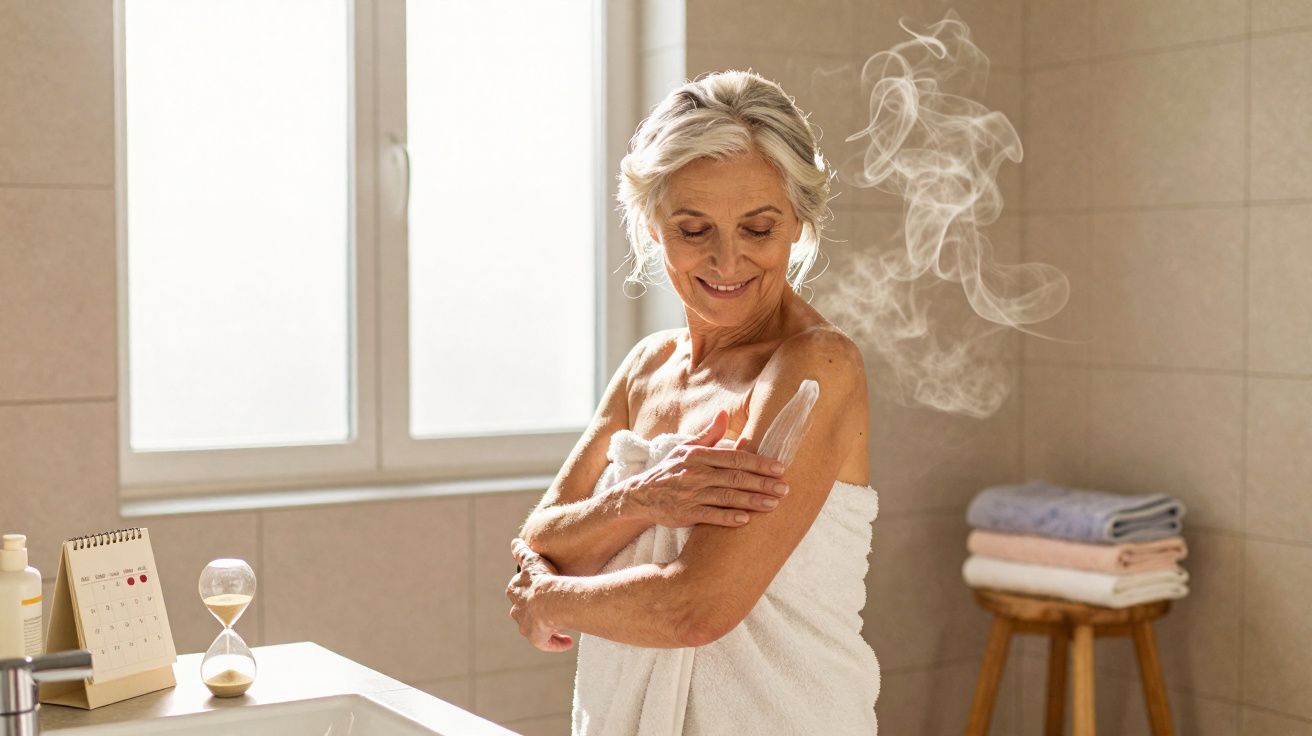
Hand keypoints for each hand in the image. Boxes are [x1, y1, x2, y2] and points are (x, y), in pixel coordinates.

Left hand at [507, 538, 573, 651]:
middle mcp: (517, 609)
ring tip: (562, 624)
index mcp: (515, 590)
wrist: (549, 600)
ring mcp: (526, 624)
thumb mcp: (532, 560)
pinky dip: (556, 643)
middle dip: (535, 610)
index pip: (519, 592)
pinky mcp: (536, 637)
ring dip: (547, 626)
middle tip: (551, 608)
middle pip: (524, 611)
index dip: (530, 592)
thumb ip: (521, 551)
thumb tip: (514, 542)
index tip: (541, 592)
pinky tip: (567, 642)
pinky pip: (546, 643)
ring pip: (535, 627)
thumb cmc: (543, 579)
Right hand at [619, 410, 790, 528]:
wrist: (640, 496)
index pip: (734, 457)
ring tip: (773, 504)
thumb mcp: (685, 449)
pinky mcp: (684, 514)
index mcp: (698, 455)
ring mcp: (690, 494)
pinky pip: (710, 516)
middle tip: (785, 488)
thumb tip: (725, 413)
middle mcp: (695, 473)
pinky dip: (728, 517)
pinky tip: (745, 520)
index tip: (780, 467)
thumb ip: (708, 434)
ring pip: (727, 496)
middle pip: (735, 477)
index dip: (758, 462)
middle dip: (762, 483)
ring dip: (752, 501)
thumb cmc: (669, 471)